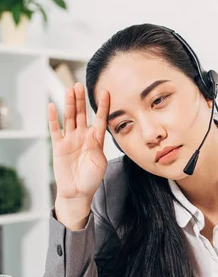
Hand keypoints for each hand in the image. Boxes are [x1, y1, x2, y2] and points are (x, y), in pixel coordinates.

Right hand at [49, 83, 109, 202]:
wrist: (77, 192)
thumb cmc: (92, 179)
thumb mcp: (99, 163)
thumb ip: (96, 148)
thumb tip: (93, 134)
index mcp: (96, 140)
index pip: (100, 118)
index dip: (102, 106)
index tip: (106, 92)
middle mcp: (83, 137)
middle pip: (82, 114)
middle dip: (81, 100)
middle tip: (80, 85)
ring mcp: (70, 140)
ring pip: (70, 118)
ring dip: (69, 104)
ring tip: (69, 90)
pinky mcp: (59, 146)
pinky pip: (55, 129)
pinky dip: (53, 118)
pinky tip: (53, 106)